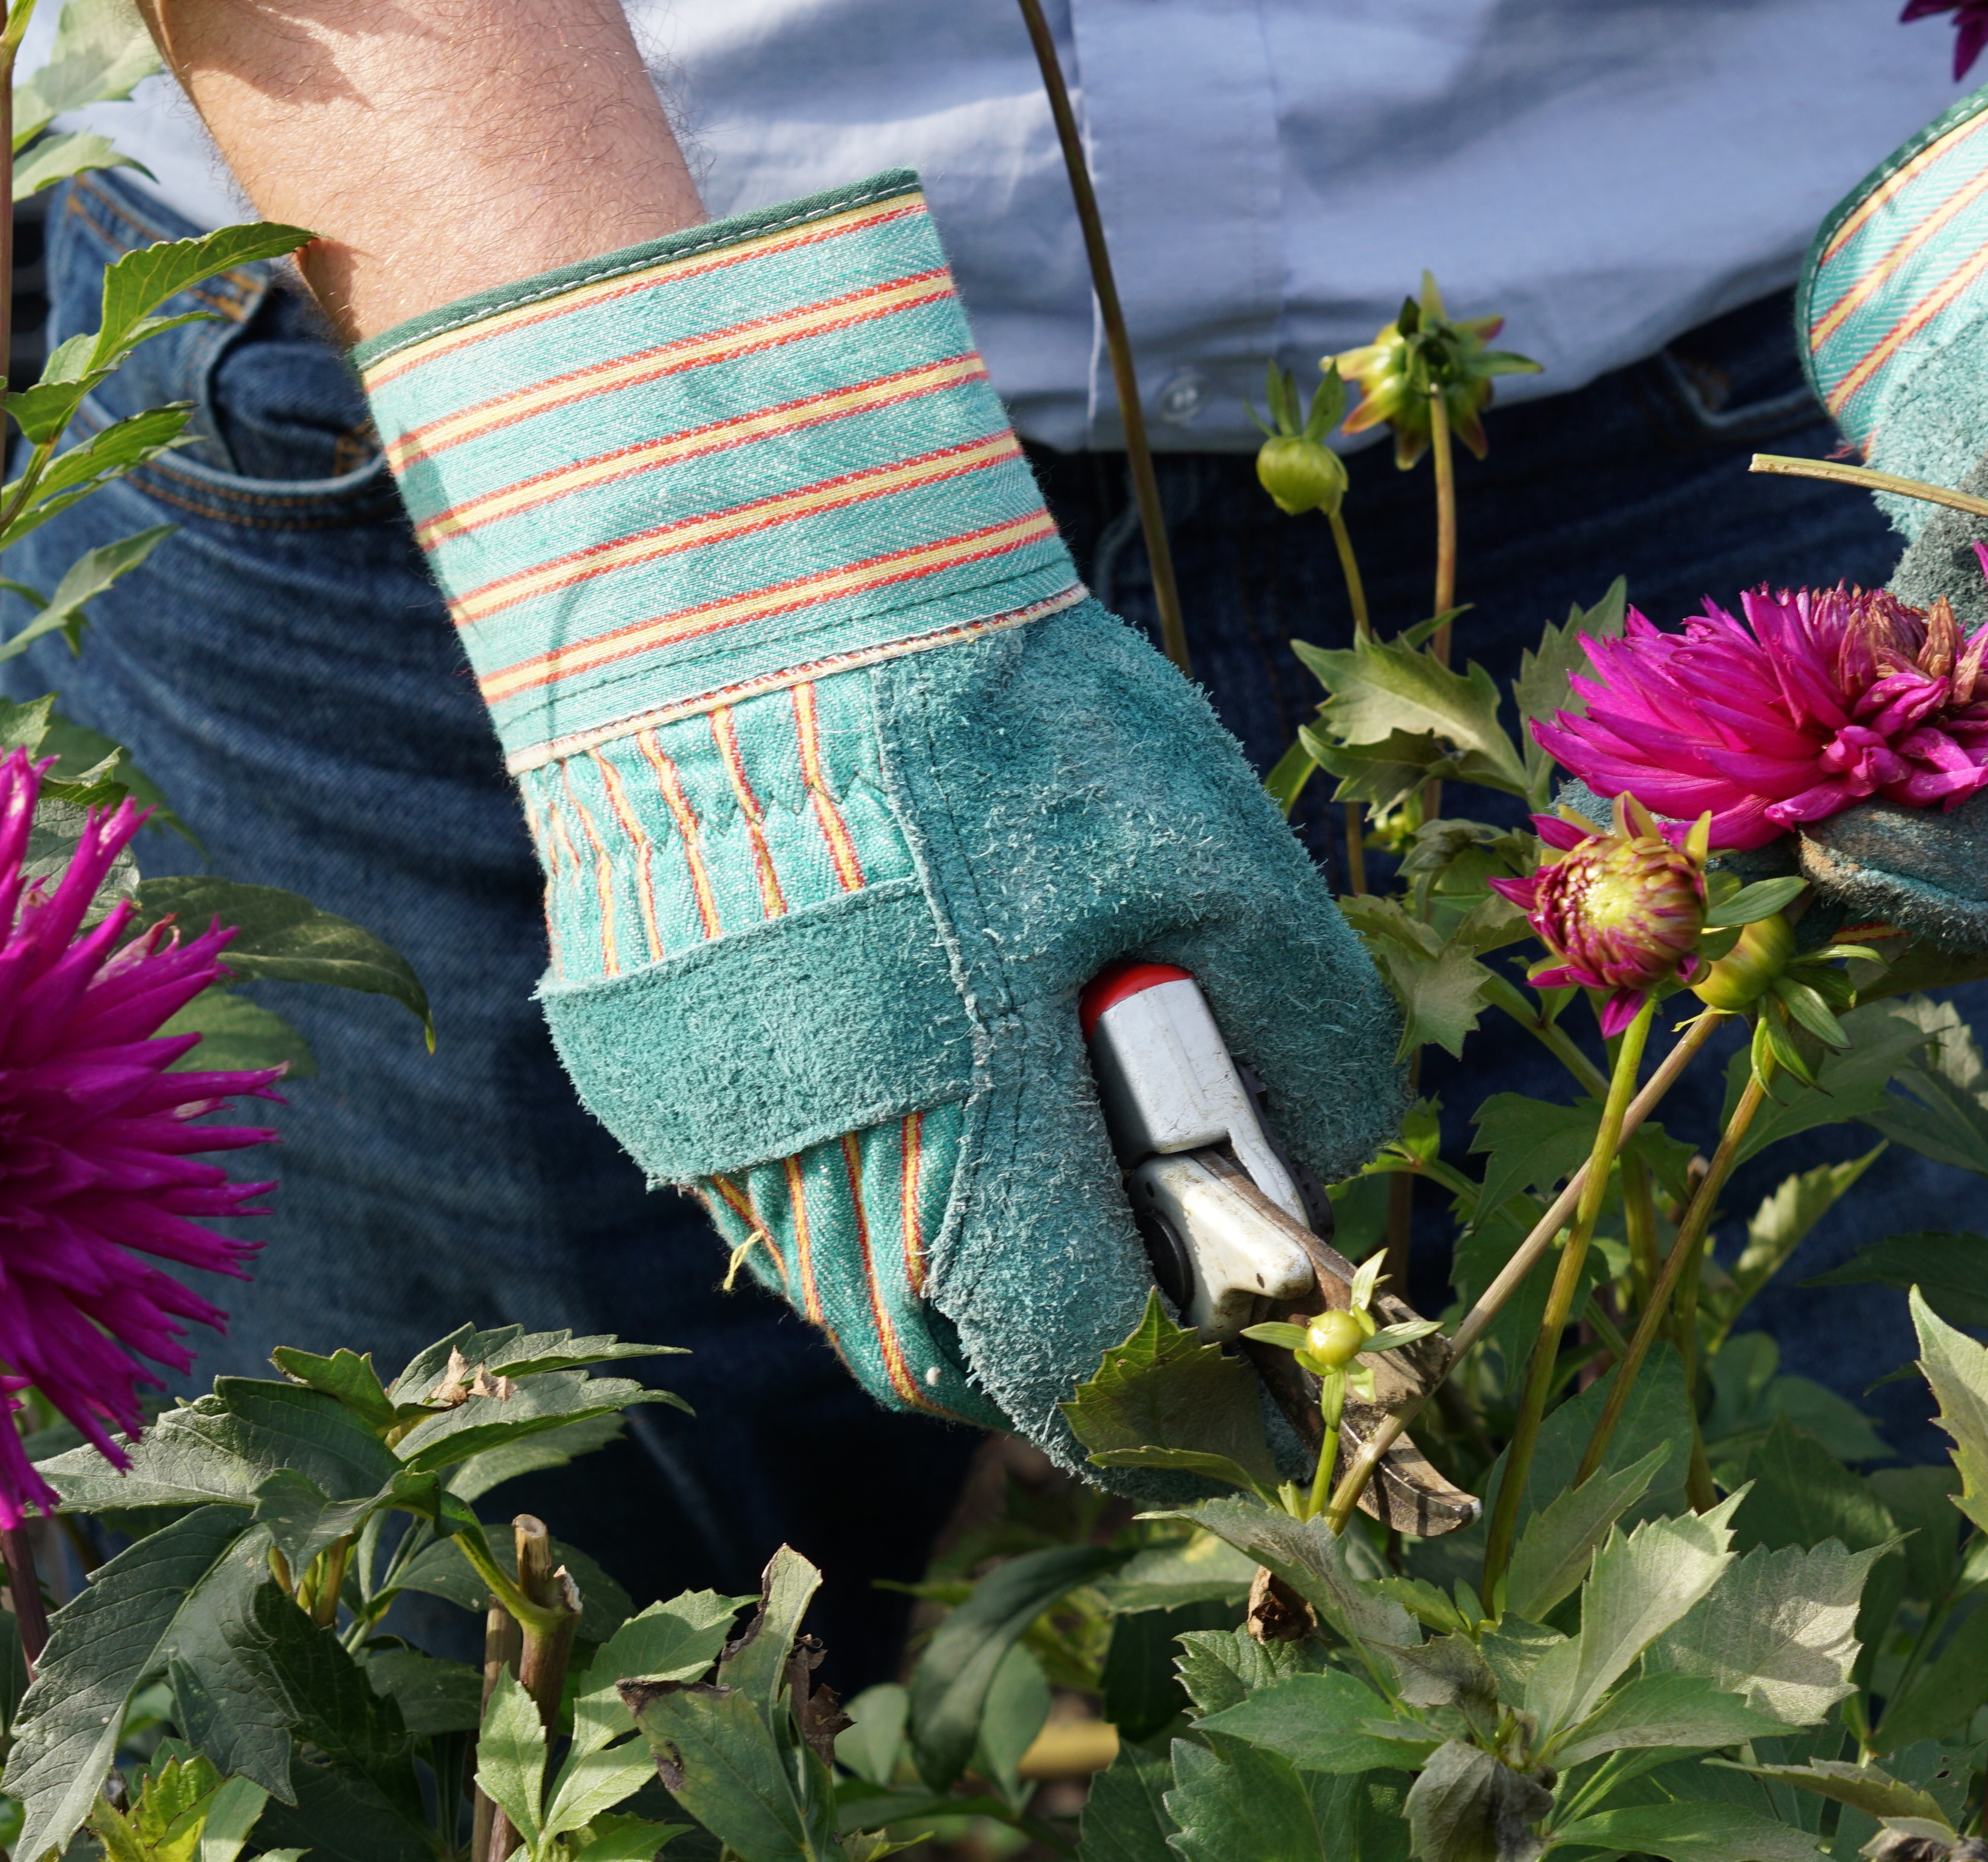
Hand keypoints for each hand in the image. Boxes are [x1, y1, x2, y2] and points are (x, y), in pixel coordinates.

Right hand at [359, 177, 1395, 1458]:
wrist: (750, 576)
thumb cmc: (992, 705)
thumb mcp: (1207, 847)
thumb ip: (1302, 1027)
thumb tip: (1342, 1161)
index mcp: (957, 1118)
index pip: (1069, 1367)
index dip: (1167, 1411)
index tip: (1236, 1402)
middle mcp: (810, 1163)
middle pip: (953, 1364)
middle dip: (1067, 1359)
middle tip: (1158, 1279)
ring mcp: (708, 1129)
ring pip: (855, 1301)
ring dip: (961, 1285)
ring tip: (1049, 1169)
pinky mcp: (645, 1077)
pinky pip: (776, 1209)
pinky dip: (869, 1198)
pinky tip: (929, 1088)